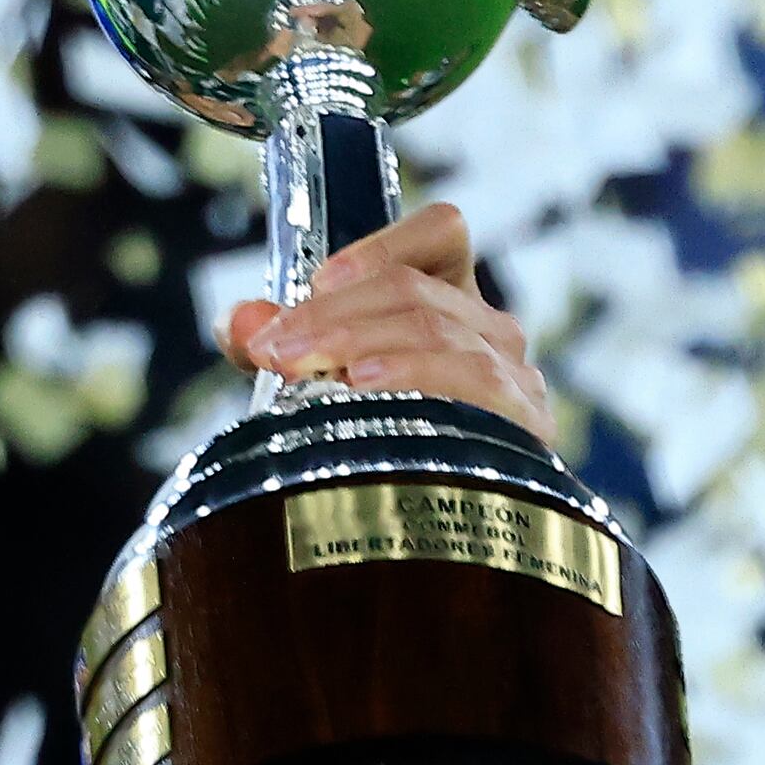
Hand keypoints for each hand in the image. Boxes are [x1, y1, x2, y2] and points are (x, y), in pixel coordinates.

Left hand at [223, 203, 554, 442]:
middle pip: (415, 288)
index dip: (381, 246)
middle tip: (275, 348)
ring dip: (357, 341)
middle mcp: (490, 327)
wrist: (427, 532)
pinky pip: (474, 376)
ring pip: (436, 328)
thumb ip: (275, 344)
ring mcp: (515, 371)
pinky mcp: (526, 420)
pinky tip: (366, 386)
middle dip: (331, 314)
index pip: (442, 231)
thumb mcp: (317, 378)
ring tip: (304, 368)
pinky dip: (414, 372)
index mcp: (451, 299)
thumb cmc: (377, 442)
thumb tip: (238, 323)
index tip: (319, 283)